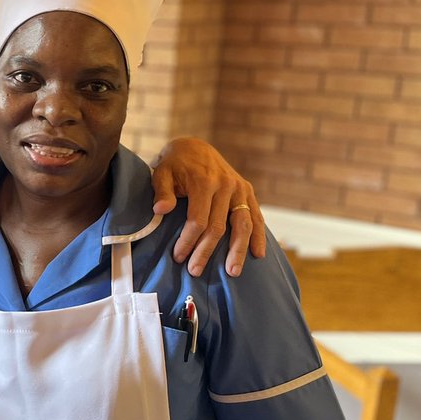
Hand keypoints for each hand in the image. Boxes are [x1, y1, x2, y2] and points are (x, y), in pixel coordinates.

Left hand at [150, 137, 265, 277]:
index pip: (198, 220)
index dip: (188, 241)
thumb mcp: (162, 173)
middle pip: (219, 227)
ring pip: (243, 225)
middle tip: (195, 271)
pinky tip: (258, 254)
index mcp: (204, 182)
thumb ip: (162, 191)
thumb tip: (161, 210)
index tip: (178, 257)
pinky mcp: (247, 191)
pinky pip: (256, 216)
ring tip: (232, 272)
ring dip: (237, 251)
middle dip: (206, 252)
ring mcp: (240, 189)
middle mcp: (226, 186)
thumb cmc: (174, 164)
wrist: (195, 147)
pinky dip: (259, 236)